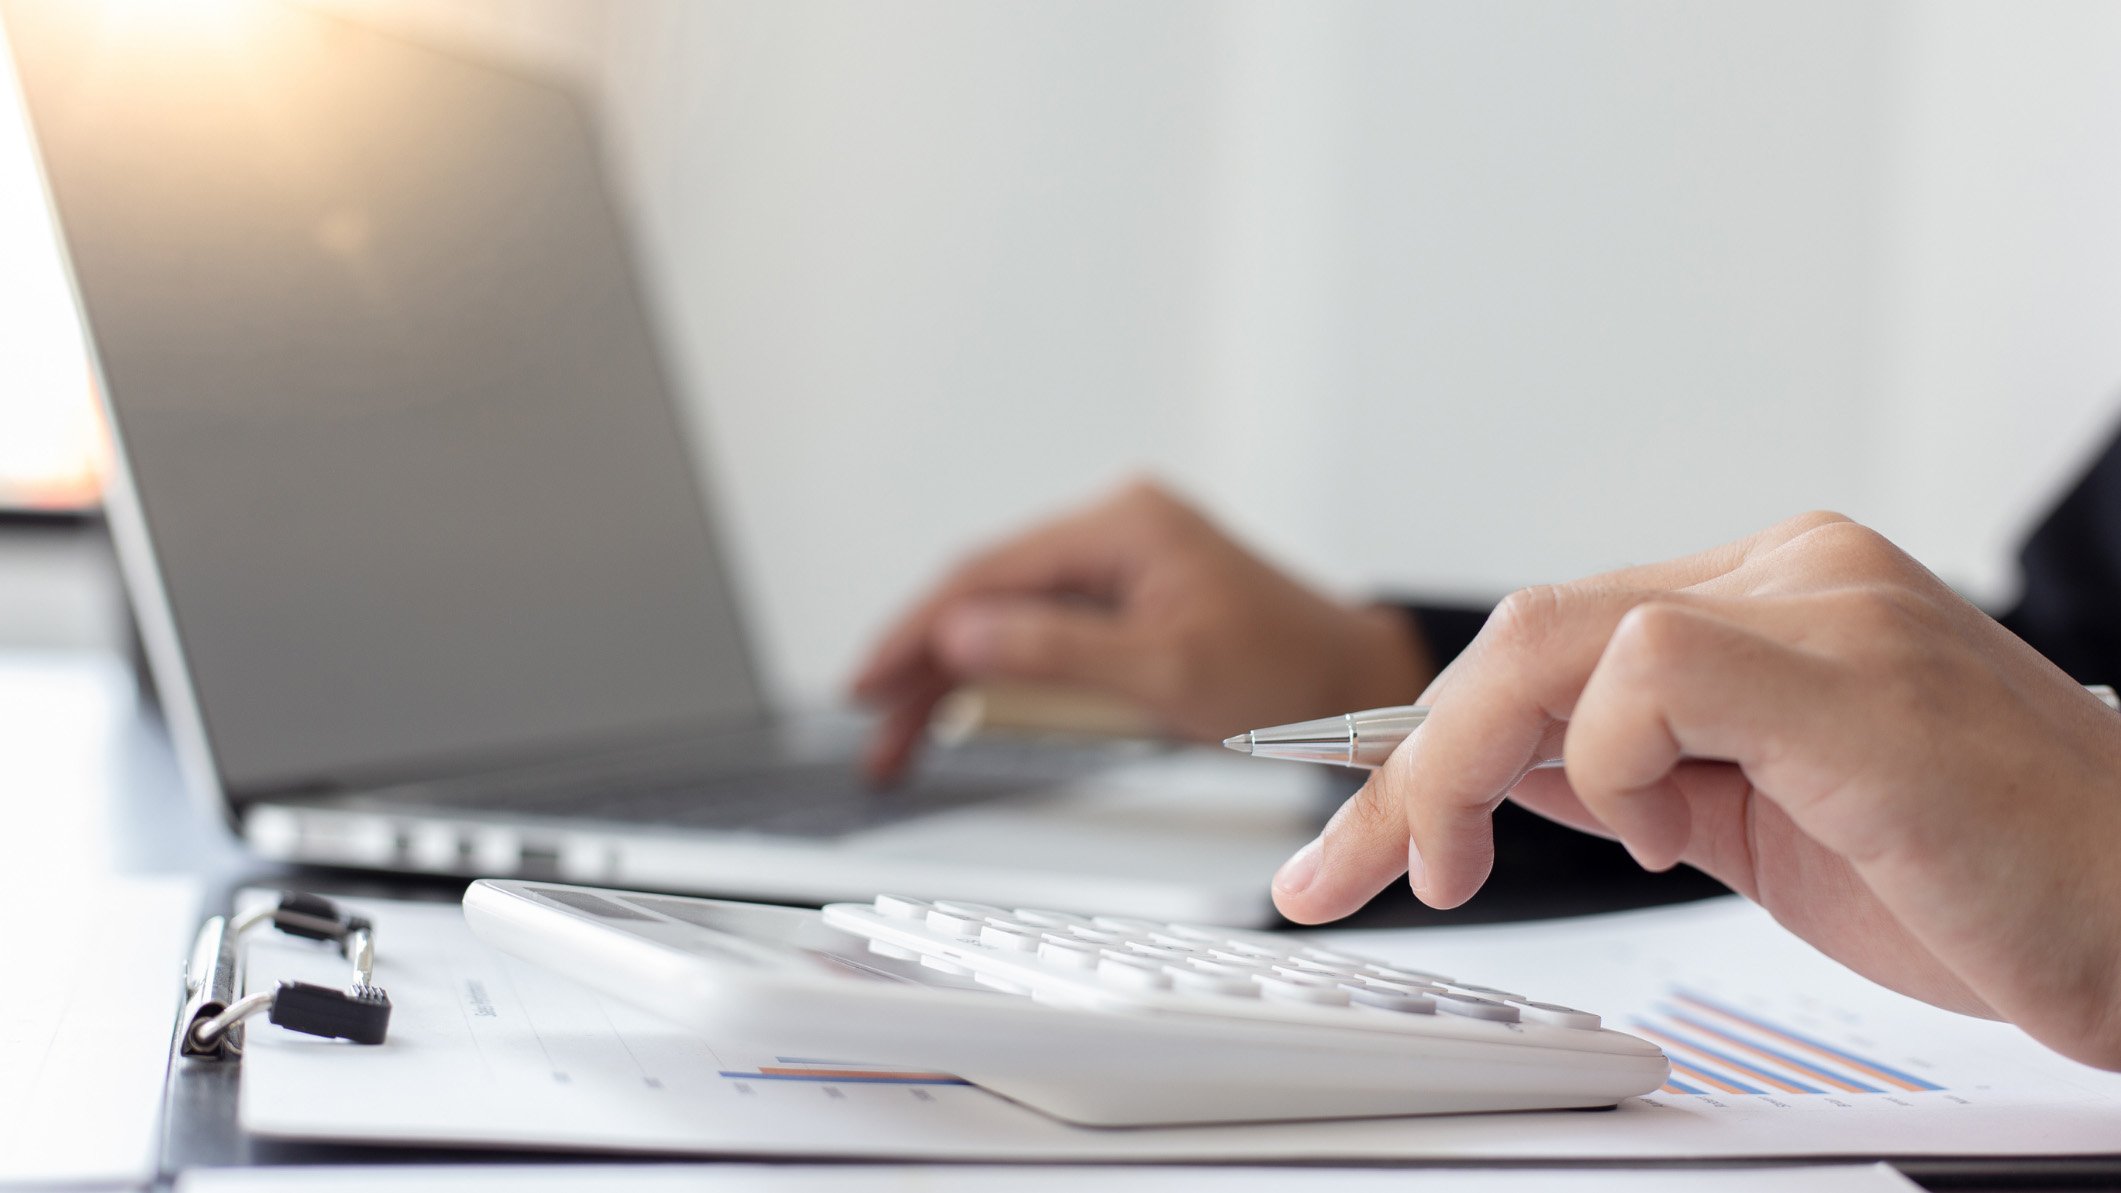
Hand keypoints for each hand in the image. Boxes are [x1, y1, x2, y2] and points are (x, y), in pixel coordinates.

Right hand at [850, 479, 1430, 782]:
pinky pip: (1040, 629)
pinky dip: (998, 673)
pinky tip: (956, 713)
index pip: (987, 572)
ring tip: (898, 743)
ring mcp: (1118, 559)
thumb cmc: (1289, 676)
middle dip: (920, 661)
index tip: (864, 683)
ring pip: (1004, 614)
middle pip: (985, 592)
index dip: (916, 630)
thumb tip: (961, 635)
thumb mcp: (1169, 671)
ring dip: (949, 675)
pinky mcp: (1124, 597)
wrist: (1358, 686)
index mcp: (1122, 525)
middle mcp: (1113, 528)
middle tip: (871, 730)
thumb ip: (1058, 652)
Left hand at [1272, 512, 2120, 1069]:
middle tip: (1351, 866)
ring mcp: (1825, 607)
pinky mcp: (1850, 672)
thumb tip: (1500, 773)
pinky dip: (1604, 763)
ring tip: (1455, 862)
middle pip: (1530, 631)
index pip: (1554, 638)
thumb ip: (1636, 776)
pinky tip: (1649, 833)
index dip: (1433, 731)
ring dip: (1461, 763)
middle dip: (1408, 760)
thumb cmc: (1984, 882)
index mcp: (1771, 600)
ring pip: (1556, 637)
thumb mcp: (1754, 825)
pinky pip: (1647, 670)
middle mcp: (1794, 573)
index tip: (1357, 819)